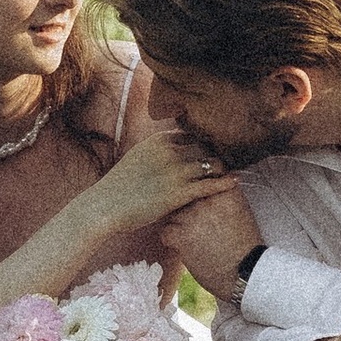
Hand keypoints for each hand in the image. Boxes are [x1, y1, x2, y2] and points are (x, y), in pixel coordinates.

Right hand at [86, 124, 236, 231]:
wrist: (105, 206)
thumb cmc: (119, 188)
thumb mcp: (137, 159)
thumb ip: (156, 154)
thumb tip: (167, 155)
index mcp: (158, 140)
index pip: (191, 134)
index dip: (205, 141)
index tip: (216, 146)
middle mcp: (169, 151)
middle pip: (205, 146)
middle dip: (218, 152)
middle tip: (232, 158)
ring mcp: (175, 171)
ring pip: (211, 163)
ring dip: (223, 167)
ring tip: (234, 170)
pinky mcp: (179, 192)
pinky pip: (210, 184)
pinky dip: (225, 182)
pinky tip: (235, 182)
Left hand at [160, 174, 260, 296]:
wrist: (245, 272)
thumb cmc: (245, 246)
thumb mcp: (241, 211)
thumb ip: (223, 196)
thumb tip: (206, 190)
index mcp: (225, 190)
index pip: (201, 179)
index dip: (197, 189)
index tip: (199, 199)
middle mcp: (207, 199)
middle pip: (185, 196)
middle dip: (188, 210)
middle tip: (197, 226)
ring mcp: (192, 216)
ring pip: (173, 214)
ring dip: (179, 226)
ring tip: (195, 240)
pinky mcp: (181, 235)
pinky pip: (166, 231)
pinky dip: (173, 242)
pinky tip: (187, 250)